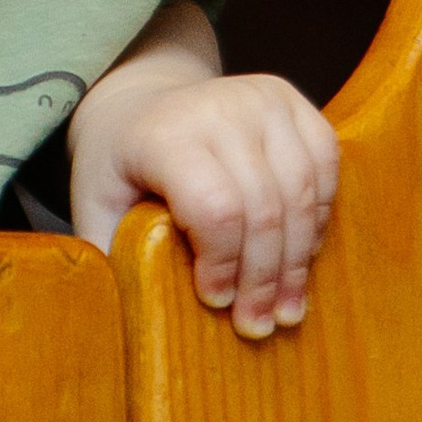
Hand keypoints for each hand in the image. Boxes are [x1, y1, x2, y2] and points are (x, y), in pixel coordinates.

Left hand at [67, 3, 339, 339]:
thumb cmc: (119, 168)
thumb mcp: (96, 209)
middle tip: (257, 324)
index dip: (224, 263)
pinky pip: (325, 163)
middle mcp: (217, 107)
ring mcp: (260, 97)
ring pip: (302, 190)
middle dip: (264, 278)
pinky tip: (300, 255)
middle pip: (264, 207)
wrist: (140, 104)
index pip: (215, 207)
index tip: (216, 301)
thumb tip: (127, 319)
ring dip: (297, 259)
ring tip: (286, 307)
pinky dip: (318, 216)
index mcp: (165, 135)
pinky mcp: (289, 99)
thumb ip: (108, 258)